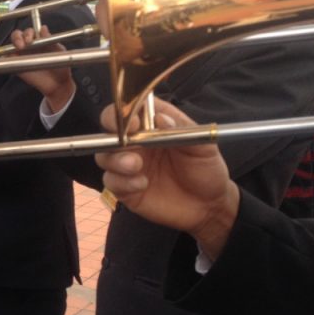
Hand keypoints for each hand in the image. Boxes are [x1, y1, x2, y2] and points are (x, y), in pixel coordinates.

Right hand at [9, 25, 74, 112]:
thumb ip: (50, 39)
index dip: (27, 33)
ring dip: (11, 45)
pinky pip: (6, 61)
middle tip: (22, 45)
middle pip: (17, 36)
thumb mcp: (59, 50)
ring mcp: (21, 56)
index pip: (28, 32)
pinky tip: (6, 58)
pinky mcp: (16, 66)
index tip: (30, 40)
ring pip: (10, 46)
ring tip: (17, 50)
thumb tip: (43, 28)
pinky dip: (4, 58)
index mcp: (38, 40)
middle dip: (17, 37)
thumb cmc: (61, 65)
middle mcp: (28, 46)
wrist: (58, 84)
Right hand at [95, 99, 238, 258]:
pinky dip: (122, 182)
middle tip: (127, 143)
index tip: (132, 122)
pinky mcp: (126, 188)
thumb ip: (182, 128)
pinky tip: (142, 185)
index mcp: (153, 124)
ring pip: (104, 157)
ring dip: (116, 160)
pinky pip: (111, 181)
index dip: (124, 110)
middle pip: (108, 130)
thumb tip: (161, 118)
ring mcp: (128, 165)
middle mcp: (136, 142)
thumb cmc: (206, 169)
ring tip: (136, 166)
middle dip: (112, 134)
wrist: (209, 206)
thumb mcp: (203, 145)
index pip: (129, 108)